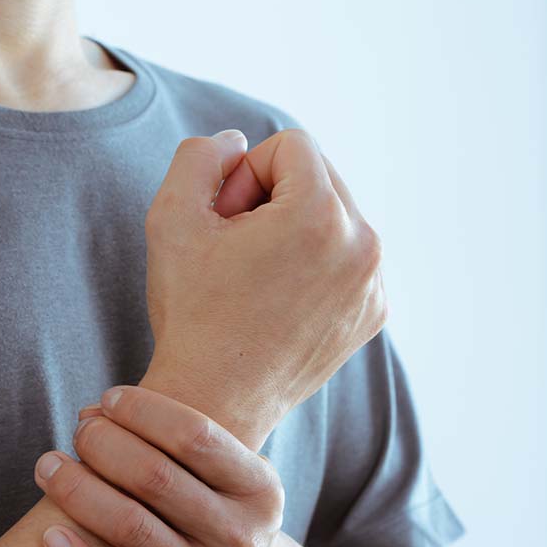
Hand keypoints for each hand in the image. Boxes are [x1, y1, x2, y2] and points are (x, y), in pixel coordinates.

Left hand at [32, 385, 285, 546]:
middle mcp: (240, 540)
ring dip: (77, 491)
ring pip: (130, 528)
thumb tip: (92, 412)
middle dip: (104, 445)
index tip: (107, 400)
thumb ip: (176, 440)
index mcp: (259, 490)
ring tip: (47, 467)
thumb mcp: (229, 475)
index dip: (143, 411)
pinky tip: (48, 536)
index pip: (195, 436)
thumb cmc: (218, 512)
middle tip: (78, 433)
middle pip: (156, 478)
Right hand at [139, 128, 386, 449]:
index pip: (291, 147)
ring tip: (256, 275)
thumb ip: (201, 156)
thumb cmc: (191, 311)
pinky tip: (278, 300)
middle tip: (236, 247)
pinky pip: (347, 258)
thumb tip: (239, 143)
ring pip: (335, 217)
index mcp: (321, 213)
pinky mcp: (373, 313)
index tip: (225, 222)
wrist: (215, 403)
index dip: (245, 175)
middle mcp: (363, 244)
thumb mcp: (173, 216)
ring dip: (294, 229)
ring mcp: (374, 283)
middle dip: (273, 197)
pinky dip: (315, 265)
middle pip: (320, 177)